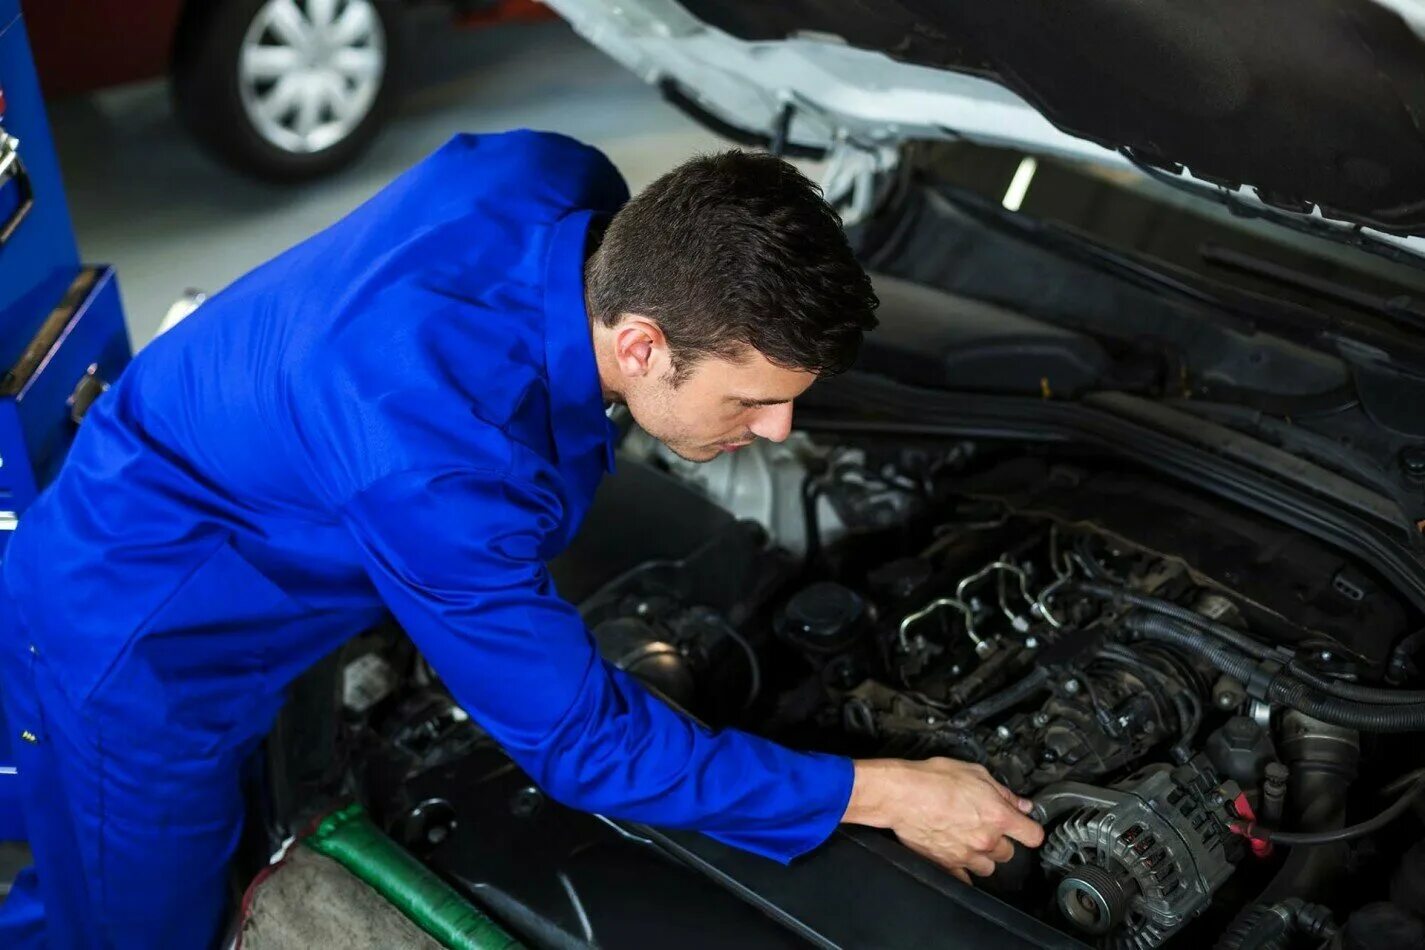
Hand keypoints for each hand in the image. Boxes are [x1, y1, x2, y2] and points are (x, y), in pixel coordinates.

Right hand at [841, 757, 1044, 884]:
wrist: (901, 795)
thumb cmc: (933, 779)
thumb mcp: (974, 772)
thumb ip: (1002, 791)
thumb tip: (1019, 803)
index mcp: (998, 816)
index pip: (1033, 835)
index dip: (1030, 830)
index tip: (1025, 828)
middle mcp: (986, 840)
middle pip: (1009, 853)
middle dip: (1001, 841)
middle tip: (986, 827)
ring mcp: (966, 856)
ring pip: (988, 868)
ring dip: (983, 857)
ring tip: (969, 841)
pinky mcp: (946, 864)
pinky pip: (964, 878)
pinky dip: (963, 870)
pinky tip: (956, 855)